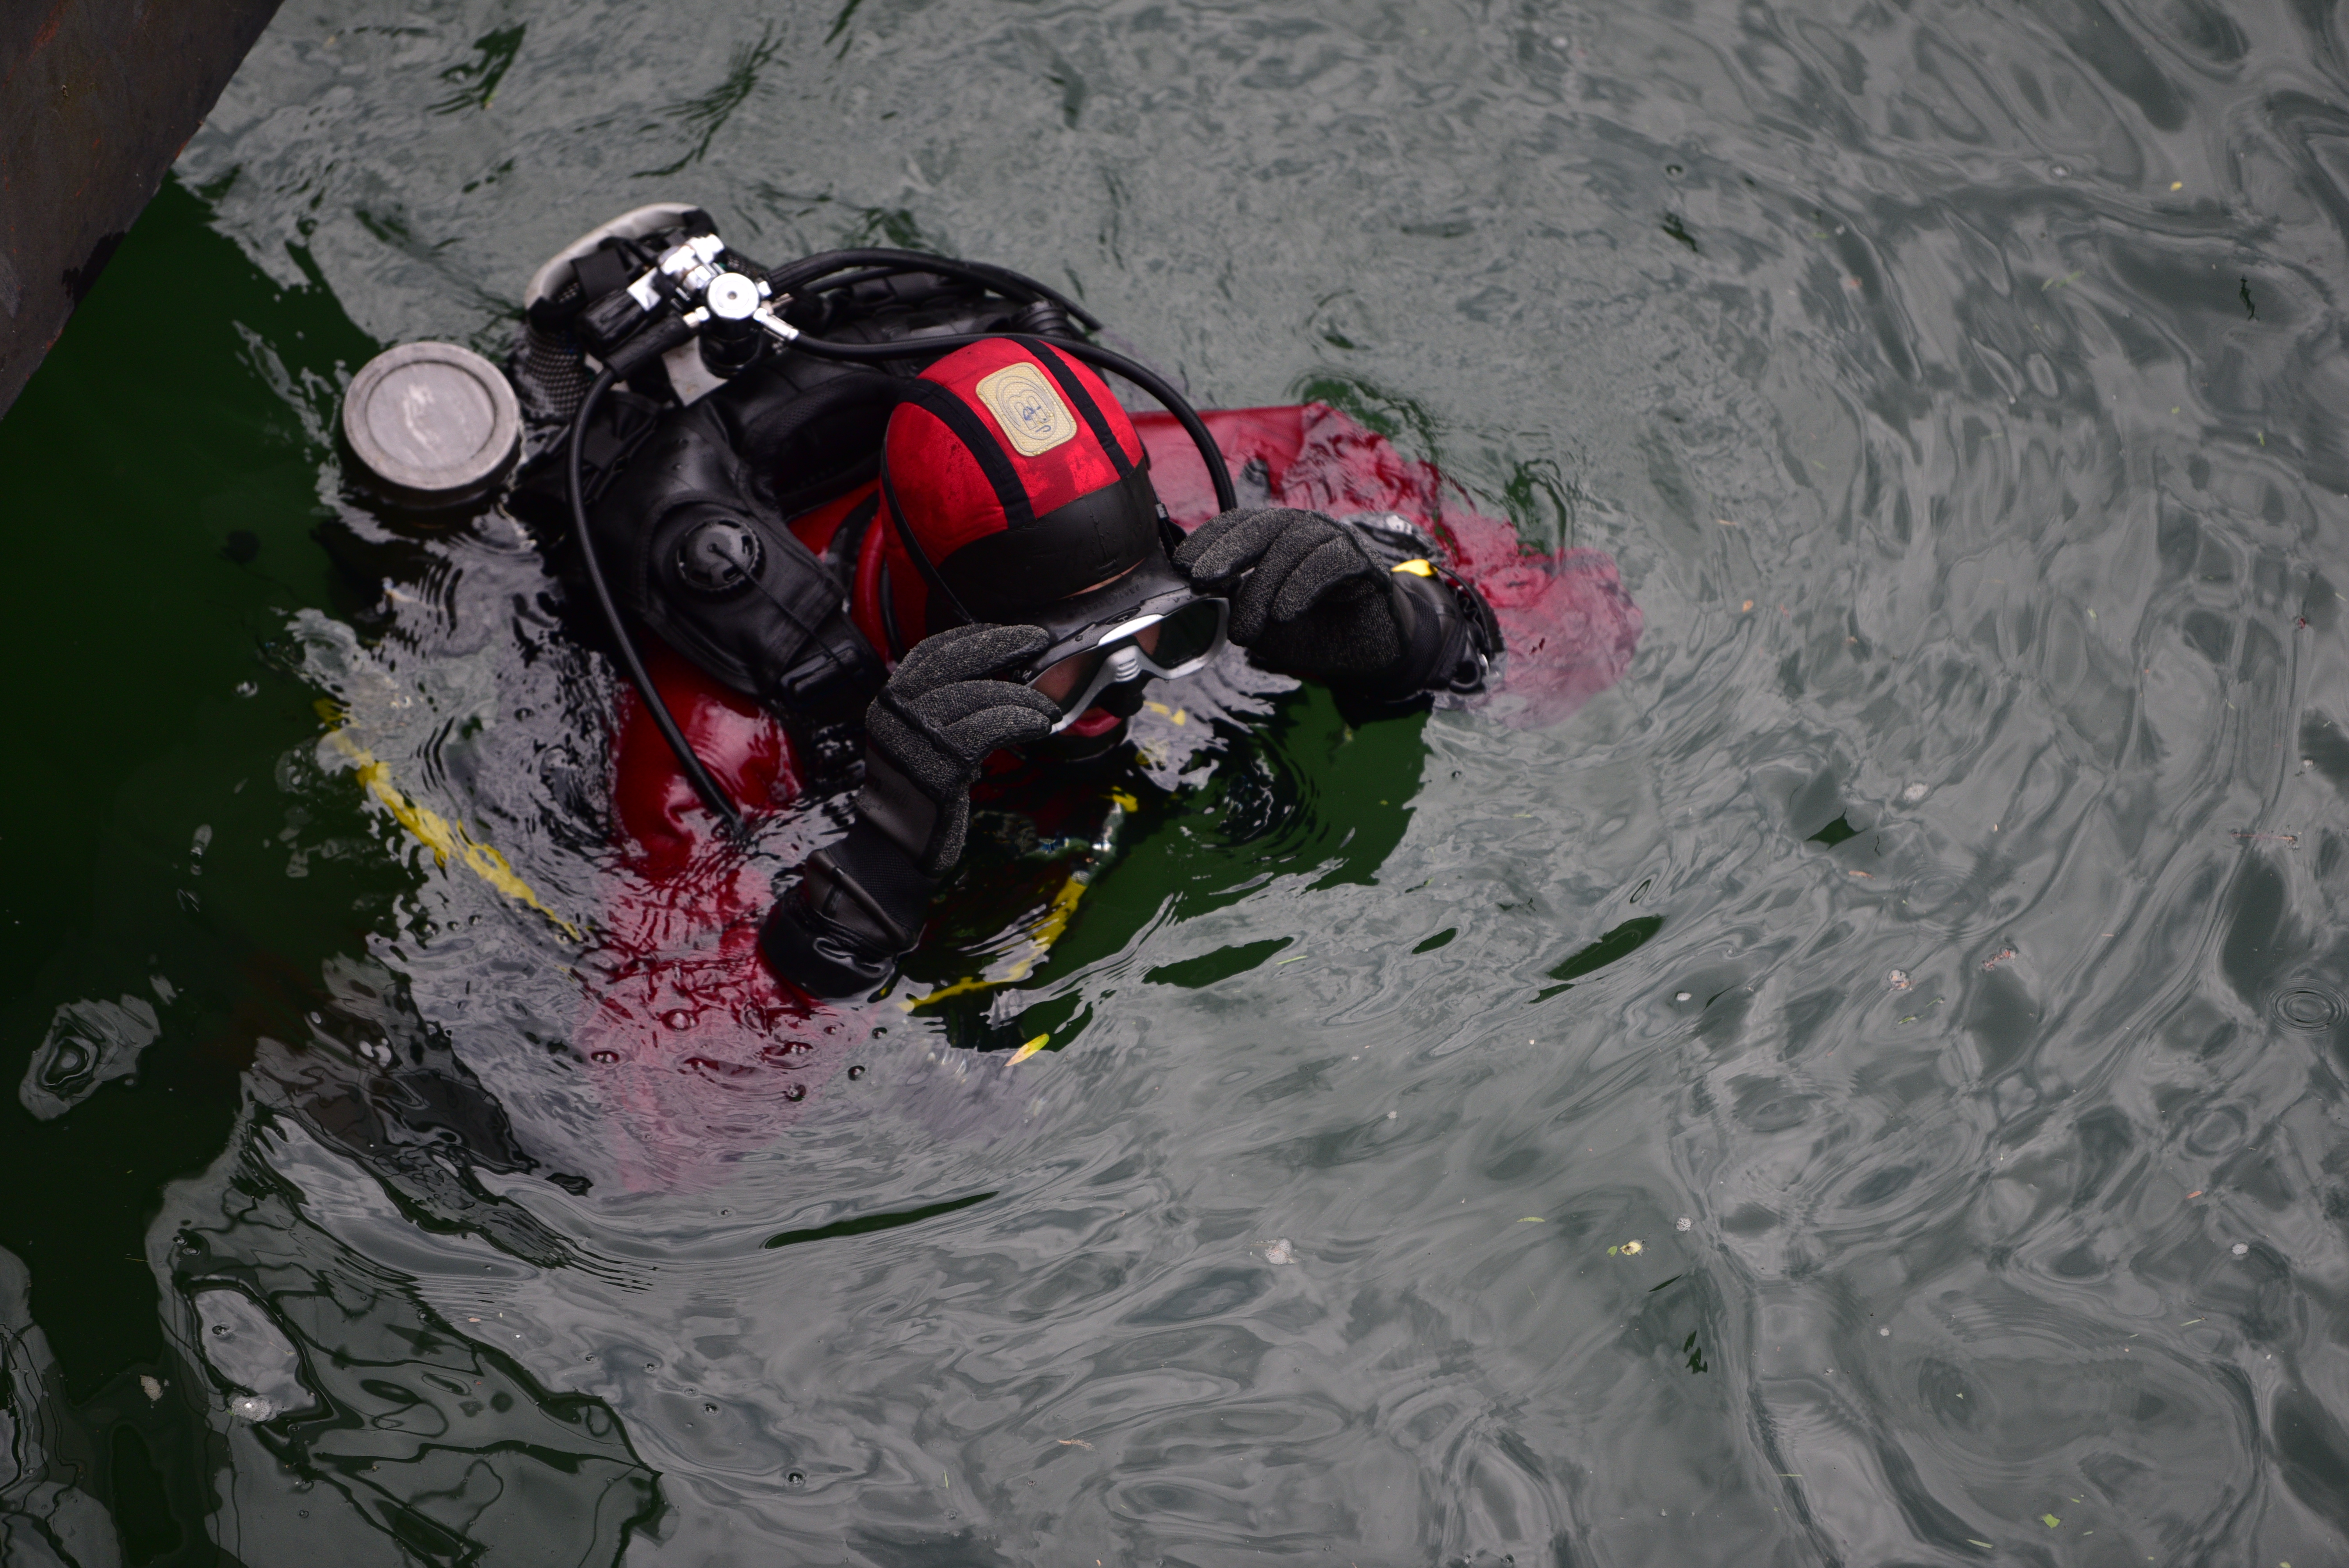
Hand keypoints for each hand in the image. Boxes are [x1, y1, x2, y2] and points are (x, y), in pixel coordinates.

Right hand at [761, 624, 1058, 996]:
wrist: (895, 849)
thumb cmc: (918, 796)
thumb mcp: (923, 741)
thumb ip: (944, 707)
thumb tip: (999, 676)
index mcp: (890, 701)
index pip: (933, 650)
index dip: (975, 635)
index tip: (1012, 634)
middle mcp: (896, 712)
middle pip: (957, 661)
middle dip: (1003, 645)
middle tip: (1038, 642)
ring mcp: (915, 738)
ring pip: (980, 695)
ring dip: (1022, 696)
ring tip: (1046, 707)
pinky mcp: (940, 765)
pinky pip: (991, 728)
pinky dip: (1021, 721)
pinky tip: (1039, 726)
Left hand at [1172, 507, 1402, 680]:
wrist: (1369, 653)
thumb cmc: (1311, 631)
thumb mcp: (1263, 620)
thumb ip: (1237, 600)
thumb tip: (1202, 589)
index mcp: (1279, 535)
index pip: (1239, 524)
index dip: (1209, 539)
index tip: (1181, 564)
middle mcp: (1308, 529)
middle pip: (1263, 527)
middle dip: (1227, 552)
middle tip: (1200, 580)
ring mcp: (1338, 541)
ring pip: (1292, 547)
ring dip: (1263, 588)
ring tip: (1245, 631)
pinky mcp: (1366, 562)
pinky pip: (1331, 563)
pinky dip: (1303, 586)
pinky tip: (1283, 613)